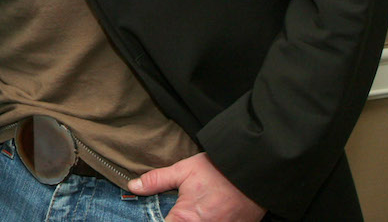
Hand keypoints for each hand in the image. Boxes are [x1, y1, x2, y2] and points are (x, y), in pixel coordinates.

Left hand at [127, 152, 264, 221]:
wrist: (254, 171)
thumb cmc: (218, 170)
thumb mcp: (183, 170)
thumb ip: (156, 180)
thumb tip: (133, 187)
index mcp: (187, 220)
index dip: (155, 219)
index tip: (156, 213)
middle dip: (172, 218)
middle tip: (176, 208)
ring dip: (190, 219)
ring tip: (192, 209)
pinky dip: (205, 220)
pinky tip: (204, 212)